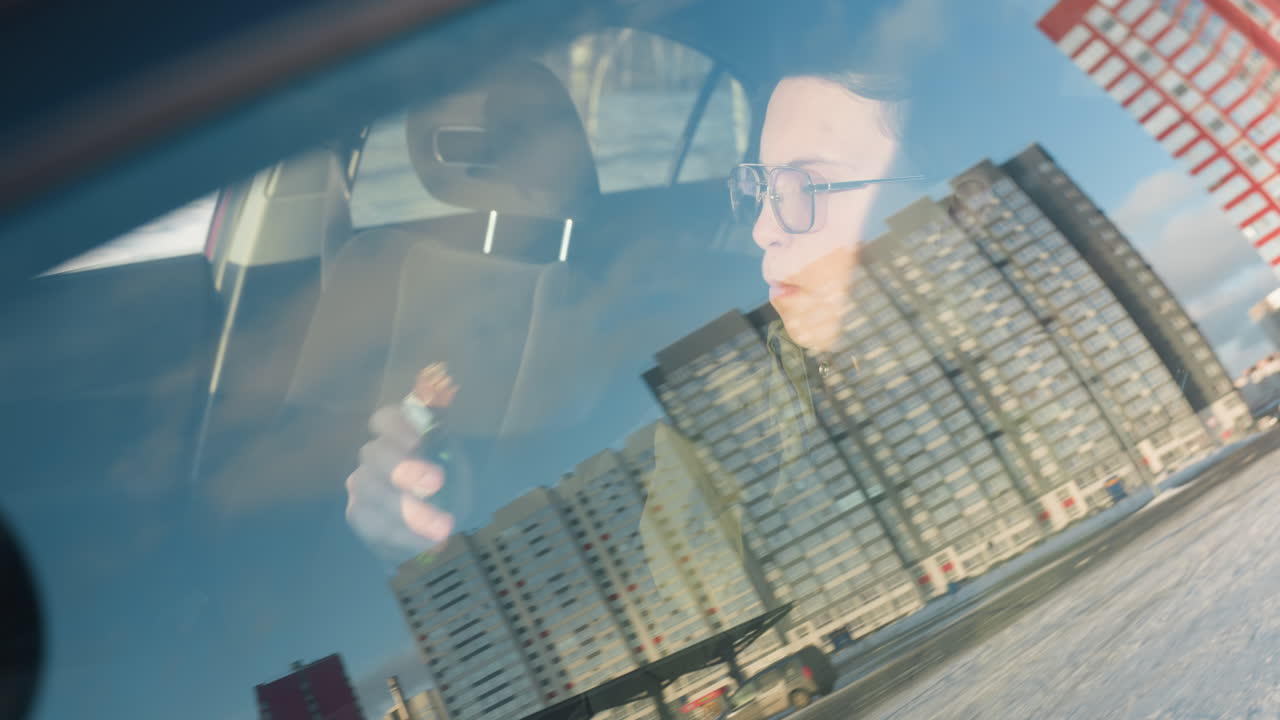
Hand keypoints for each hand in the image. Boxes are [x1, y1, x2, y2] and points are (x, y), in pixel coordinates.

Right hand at [345, 366, 457, 555]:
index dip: (398, 426)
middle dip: (404, 470)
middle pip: (375, 455)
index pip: (386, 419)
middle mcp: (376, 455)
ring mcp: (363, 485)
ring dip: (406, 511)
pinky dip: (401, 534)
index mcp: (398, 433)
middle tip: (436, 485)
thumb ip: (441, 428)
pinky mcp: (360, 515)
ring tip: (443, 528)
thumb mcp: (454, 455)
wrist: (439, 522)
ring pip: (370, 492)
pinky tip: (427, 542)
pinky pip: (371, 523)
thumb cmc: (449, 480)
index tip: (420, 440)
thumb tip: (436, 388)